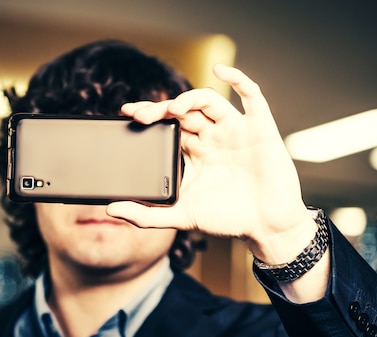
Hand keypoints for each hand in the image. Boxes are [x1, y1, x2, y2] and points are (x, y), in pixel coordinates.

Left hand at [107, 64, 314, 263]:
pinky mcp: (260, 128)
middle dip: (161, 109)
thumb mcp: (180, 217)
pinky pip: (252, 96)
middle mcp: (213, 136)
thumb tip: (111, 209)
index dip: (149, 116)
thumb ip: (145, 216)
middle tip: (141, 115)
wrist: (266, 227)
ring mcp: (235, 130)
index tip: (127, 115)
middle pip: (184, 111)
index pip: (167, 125)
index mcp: (194, 151)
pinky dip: (238, 78)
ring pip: (210, 101)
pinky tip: (220, 70)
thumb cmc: (227, 219)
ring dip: (189, 98)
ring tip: (173, 109)